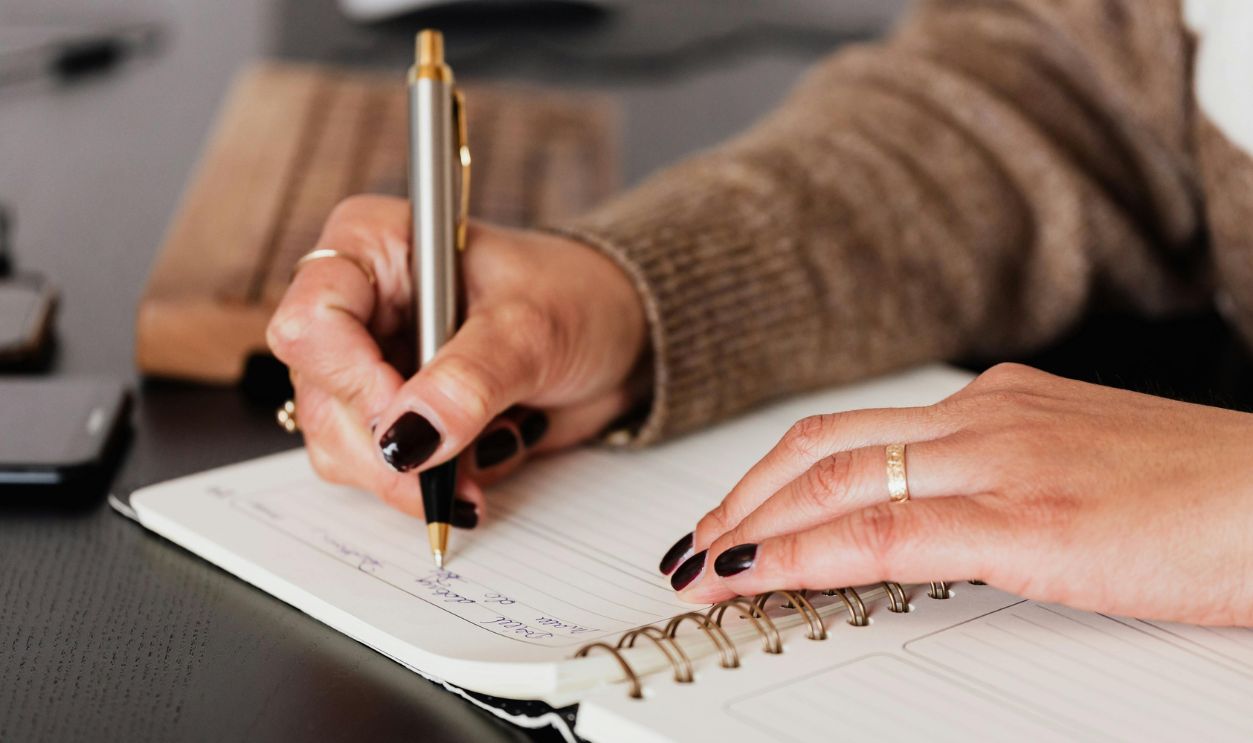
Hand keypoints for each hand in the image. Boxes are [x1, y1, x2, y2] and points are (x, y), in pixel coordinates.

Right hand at [267, 195, 647, 520]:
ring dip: (413, 476)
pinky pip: (383, 472)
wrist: (621, 336)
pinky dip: (434, 483)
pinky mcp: (397, 416)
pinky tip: (485, 457)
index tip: (412, 423)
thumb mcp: (531, 329)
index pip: (312, 319)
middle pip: (321, 397)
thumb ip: (469, 380)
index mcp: (374, 247)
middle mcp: (359, 305)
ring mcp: (372, 365)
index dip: (352, 381)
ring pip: (342, 446)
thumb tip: (409, 438)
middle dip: (388, 450)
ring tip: (487, 456)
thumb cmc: (578, 298)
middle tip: (450, 474)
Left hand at [661, 364, 1252, 625]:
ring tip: (704, 565)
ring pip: (834, 481)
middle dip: (743, 497)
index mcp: (999, 406)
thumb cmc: (1207, 496)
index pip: (853, 434)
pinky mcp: (1026, 519)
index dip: (775, 476)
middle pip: (822, 446)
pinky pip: (884, 531)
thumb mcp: (1082, 475)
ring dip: (752, 525)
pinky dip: (804, 552)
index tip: (735, 516)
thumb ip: (1005, 485)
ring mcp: (1001, 461)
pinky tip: (758, 575)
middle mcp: (986, 419)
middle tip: (695, 543)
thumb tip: (942, 522)